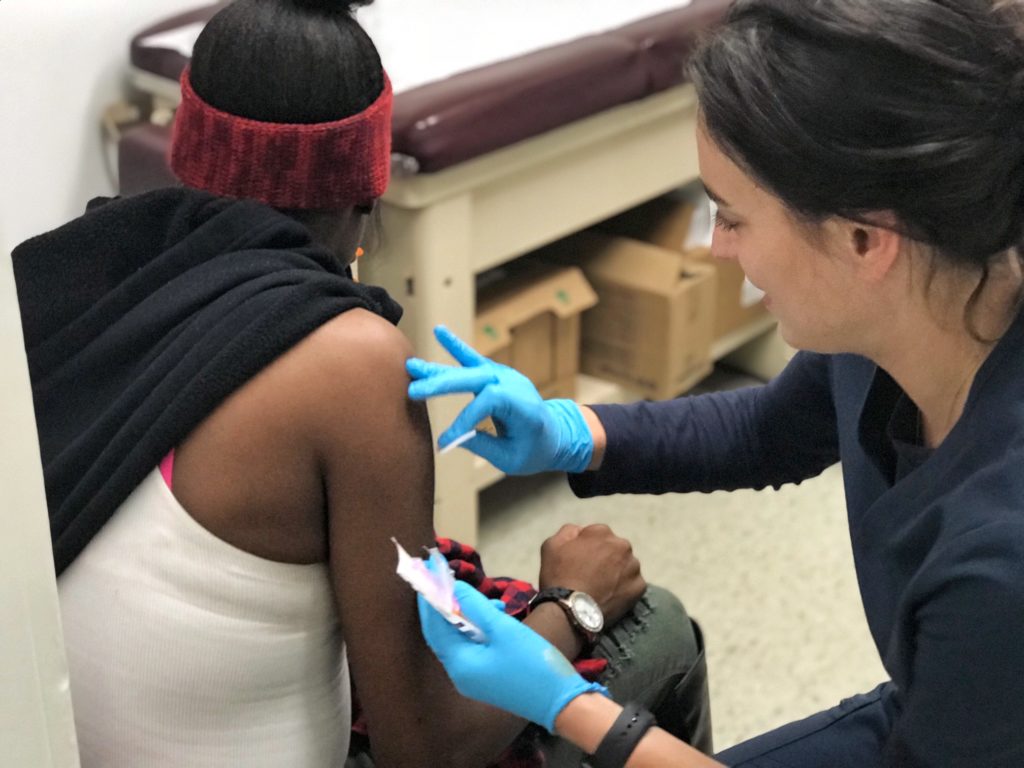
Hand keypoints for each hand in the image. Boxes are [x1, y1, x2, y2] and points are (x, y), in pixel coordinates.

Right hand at [406, 326, 592, 474]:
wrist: (555, 433)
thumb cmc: (535, 449)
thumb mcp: (511, 458)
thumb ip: (483, 446)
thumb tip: (454, 438)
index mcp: (524, 406)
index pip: (488, 402)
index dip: (464, 419)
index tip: (446, 441)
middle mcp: (514, 384)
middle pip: (475, 378)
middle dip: (442, 384)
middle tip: (413, 390)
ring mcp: (505, 376)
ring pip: (469, 368)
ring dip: (439, 368)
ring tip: (411, 364)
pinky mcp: (495, 374)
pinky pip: (474, 359)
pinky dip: (456, 347)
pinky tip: (440, 332)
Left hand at [418, 581, 607, 731]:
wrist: (562, 702)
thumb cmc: (532, 663)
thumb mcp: (504, 629)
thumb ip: (476, 607)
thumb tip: (453, 588)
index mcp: (459, 663)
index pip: (434, 626)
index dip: (430, 597)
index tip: (428, 571)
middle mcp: (459, 673)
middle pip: (444, 633)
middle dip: (447, 604)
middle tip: (450, 578)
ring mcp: (473, 678)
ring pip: (460, 638)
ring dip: (469, 616)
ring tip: (493, 602)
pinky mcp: (487, 678)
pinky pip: (474, 647)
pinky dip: (480, 629)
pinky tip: (498, 617)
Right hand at [540, 524, 645, 624]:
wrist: (570, 610)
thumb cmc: (558, 576)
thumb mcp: (552, 545)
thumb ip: (568, 531)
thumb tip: (580, 531)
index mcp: (601, 531)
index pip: (597, 535)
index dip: (587, 549)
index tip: (579, 562)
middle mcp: (622, 545)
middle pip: (614, 549)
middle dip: (605, 558)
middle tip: (591, 576)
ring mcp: (633, 566)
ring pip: (625, 566)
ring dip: (617, 573)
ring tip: (601, 588)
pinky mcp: (639, 587)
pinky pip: (633, 584)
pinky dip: (624, 589)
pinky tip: (610, 596)